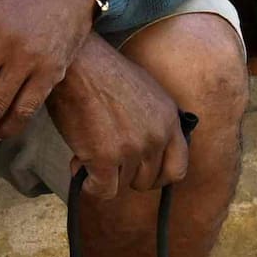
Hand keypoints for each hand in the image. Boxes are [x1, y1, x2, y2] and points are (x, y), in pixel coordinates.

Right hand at [42, 33, 189, 193]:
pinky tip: (79, 168)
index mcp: (170, 120)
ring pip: (121, 185)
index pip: (178, 169)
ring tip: (88, 152)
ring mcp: (132, 148)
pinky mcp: (106, 158)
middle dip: (126, 175)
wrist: (78, 65)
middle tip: (108, 159)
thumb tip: (147, 151)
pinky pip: (103, 190)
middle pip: (146, 181)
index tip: (142, 174)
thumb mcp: (147, 92)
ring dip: (103, 175)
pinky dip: (89, 185)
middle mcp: (156, 136)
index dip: (158, 177)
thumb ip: (155, 122)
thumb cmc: (105, 74)